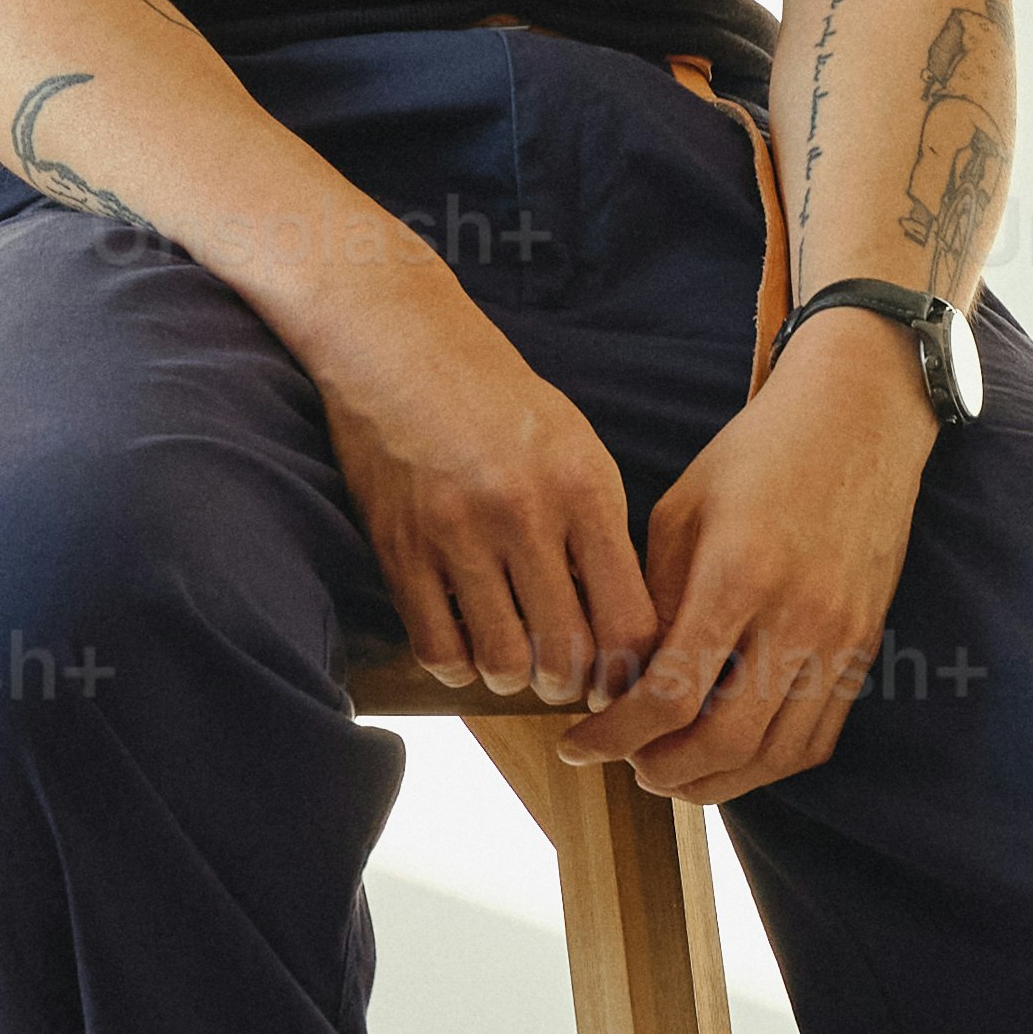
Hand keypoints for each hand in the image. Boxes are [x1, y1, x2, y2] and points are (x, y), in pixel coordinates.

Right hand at [314, 302, 656, 704]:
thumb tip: (625, 626)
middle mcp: (525, 515)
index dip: (631, 669)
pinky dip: (458, 669)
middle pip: (568, 653)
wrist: (404, 348)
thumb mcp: (578, 449)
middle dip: (574, 685)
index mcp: (584, 489)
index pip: (629, 619)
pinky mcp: (401, 549)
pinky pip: (438, 648)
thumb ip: (602, 531)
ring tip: (518, 663)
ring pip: (502, 662)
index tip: (624, 678)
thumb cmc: (502, 402)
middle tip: (570, 681)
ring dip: (514, 680)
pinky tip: (468, 651)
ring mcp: (458, 534)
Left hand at [563, 320, 933, 801]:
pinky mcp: (864, 646)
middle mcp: (798, 617)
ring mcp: (840, 638)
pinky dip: (767, 765)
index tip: (578, 742)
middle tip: (623, 762)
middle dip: (659, 770)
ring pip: (774, 756)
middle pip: (723, 743)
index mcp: (739, 575)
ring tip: (668, 771)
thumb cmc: (759, 455)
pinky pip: (817, 739)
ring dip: (713, 781)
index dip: (613, 736)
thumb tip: (617, 682)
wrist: (860, 420)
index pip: (668, 696)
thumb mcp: (681, 511)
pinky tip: (728, 755)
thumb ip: (652, 601)